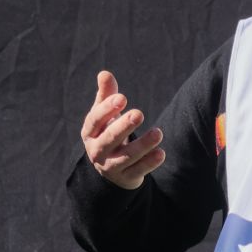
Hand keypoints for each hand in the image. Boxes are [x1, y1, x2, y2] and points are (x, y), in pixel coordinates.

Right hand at [81, 71, 164, 188]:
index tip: (123, 97)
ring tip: (158, 133)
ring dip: (143, 145)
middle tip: (138, 113)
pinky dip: (149, 163)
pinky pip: (138, 170)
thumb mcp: (105, 115)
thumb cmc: (108, 132)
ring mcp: (110, 166)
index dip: (107, 109)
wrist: (110, 168)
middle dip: (123, 126)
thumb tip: (104, 73)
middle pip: (109, 139)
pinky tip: (161, 153)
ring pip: (126, 156)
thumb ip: (106, 95)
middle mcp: (97, 151)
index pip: (95, 120)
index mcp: (90, 132)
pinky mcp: (126, 177)